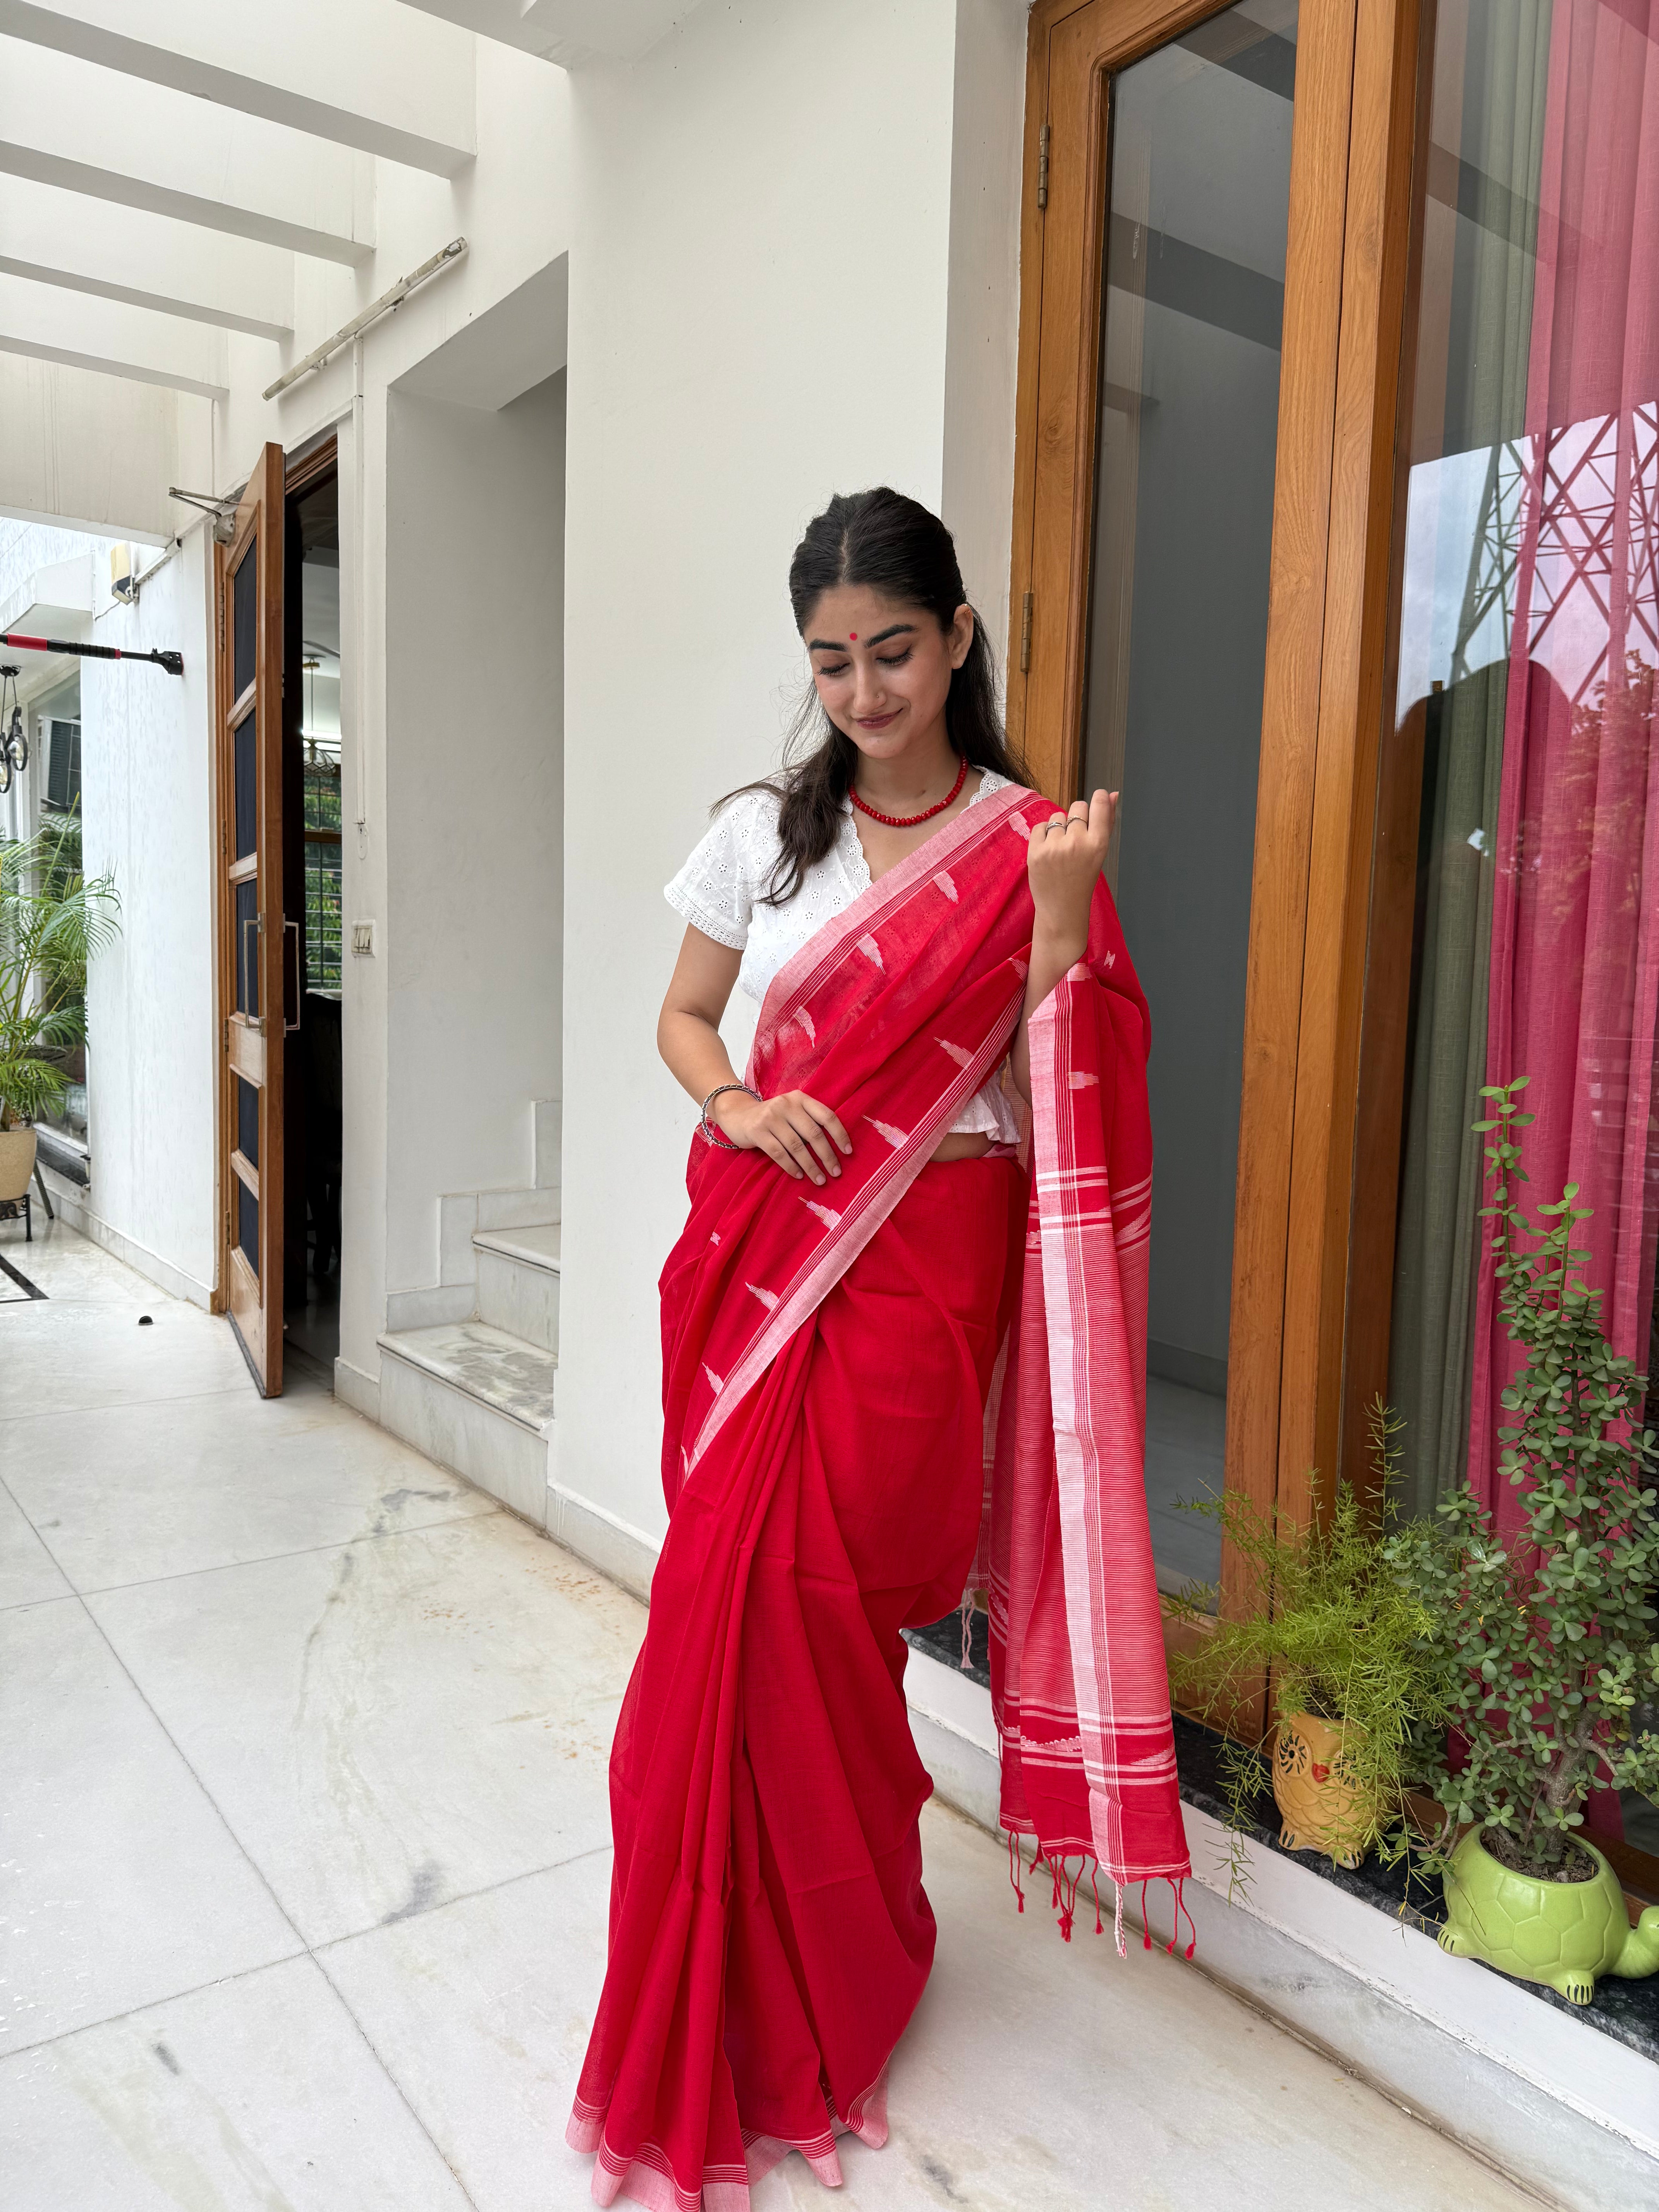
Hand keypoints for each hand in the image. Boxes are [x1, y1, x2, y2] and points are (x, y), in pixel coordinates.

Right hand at [715, 1089, 851, 1184]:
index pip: (826, 1116)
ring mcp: (770, 1117)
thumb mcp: (792, 1111)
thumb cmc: (773, 1118)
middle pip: (813, 1133)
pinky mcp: (757, 1131)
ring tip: (820, 1179)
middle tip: (836, 1173)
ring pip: (797, 1146)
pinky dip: (791, 1166)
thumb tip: (836, 1148)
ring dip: (811, 1166)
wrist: (737, 1114)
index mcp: (800, 1098)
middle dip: (827, 1156)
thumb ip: (809, 1121)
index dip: (840, 1135)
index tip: (848, 1152)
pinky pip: (778, 1153)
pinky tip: (799, 1175)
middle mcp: (787, 1104)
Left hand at [1026, 788, 1116, 960]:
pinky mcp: (1036, 851)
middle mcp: (1077, 843)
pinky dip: (1044, 835)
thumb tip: (1112, 794)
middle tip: (1076, 840)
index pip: (1099, 804)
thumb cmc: (1083, 880)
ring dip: (1059, 827)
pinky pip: (1040, 826)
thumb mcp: (1099, 853)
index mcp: (1098, 844)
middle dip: (1077, 817)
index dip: (1099, 798)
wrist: (1062, 909)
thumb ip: (1106, 822)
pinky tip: (1049, 851)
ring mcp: (1055, 847)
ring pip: (1058, 816)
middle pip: (1078, 807)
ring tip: (1061, 849)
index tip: (1098, 799)